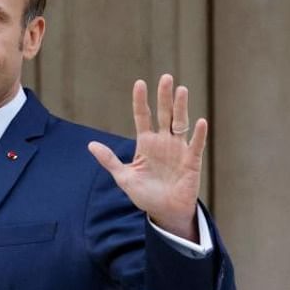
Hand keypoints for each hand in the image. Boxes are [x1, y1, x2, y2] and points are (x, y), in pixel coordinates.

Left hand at [87, 74, 207, 240]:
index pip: (143, 116)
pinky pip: (196, 145)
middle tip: (165, 77)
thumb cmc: (145, 194)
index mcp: (145, 143)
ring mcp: (178, 149)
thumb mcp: (124, 177)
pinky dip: (198, 134)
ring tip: (181, 90)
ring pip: (180, 123)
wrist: (164, 212)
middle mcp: (163, 142)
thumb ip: (109, 160)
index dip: (141, 101)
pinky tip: (199, 121)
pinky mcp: (191, 161)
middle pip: (164, 114)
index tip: (140, 83)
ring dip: (181, 107)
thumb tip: (90, 145)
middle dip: (164, 97)